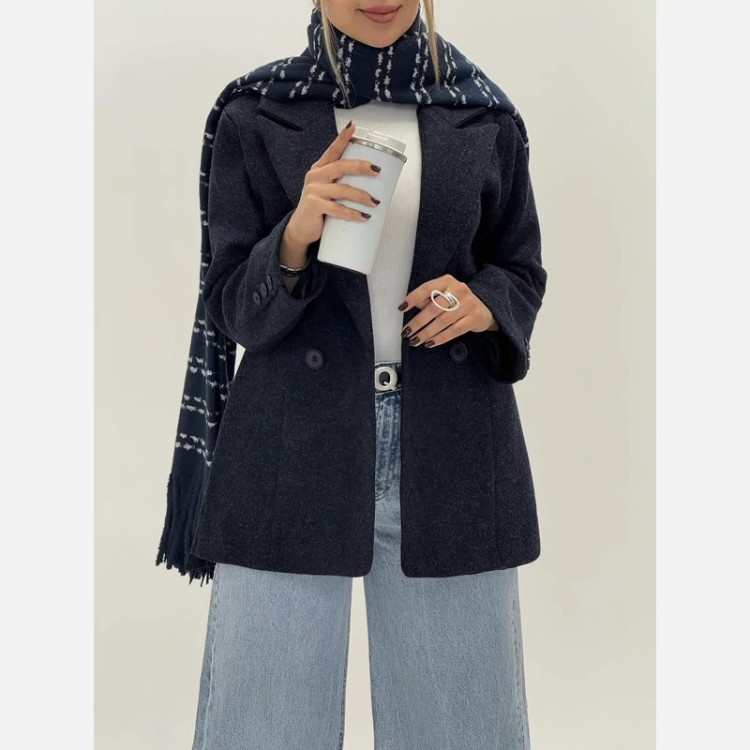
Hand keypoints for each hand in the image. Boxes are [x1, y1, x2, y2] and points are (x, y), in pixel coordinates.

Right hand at [283, 119, 382, 250]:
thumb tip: (370, 182)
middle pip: (341, 166)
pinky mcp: (314, 206)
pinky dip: (352, 213)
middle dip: (361, 167)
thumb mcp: (327, 190)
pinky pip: (337, 209)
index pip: (333, 150)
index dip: (343, 138)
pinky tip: (363, 217)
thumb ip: (340, 183)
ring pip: (343, 190)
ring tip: (374, 202)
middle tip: (377, 170)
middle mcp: (315, 176)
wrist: (301, 228)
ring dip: (361, 196)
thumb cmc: (318, 208)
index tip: (353, 126)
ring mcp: (314, 190)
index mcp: (320, 169)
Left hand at [398, 274, 498, 347]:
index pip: (427, 288)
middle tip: (406, 332)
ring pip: (442, 321)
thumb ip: (429, 298)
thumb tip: (410, 305)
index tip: (402, 308)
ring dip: (426, 333)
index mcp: (447, 281)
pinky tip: (430, 343)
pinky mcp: (474, 318)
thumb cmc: (459, 301)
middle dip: (418, 322)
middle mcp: (459, 290)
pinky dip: (440, 338)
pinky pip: (454, 330)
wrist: (486, 307)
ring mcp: (468, 304)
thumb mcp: (445, 294)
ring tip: (415, 340)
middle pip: (434, 308)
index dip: (413, 298)